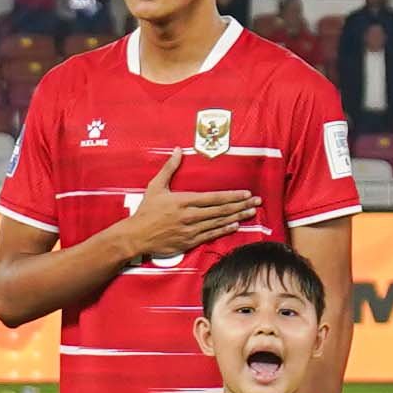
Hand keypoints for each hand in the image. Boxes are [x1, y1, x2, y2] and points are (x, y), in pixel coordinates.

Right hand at [113, 169, 265, 264]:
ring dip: (237, 217)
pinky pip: (210, 235)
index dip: (232, 196)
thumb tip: (178, 150)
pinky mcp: (189, 242)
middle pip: (220, 210)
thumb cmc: (146, 210)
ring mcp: (190, 230)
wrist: (136, 236)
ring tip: (251, 212)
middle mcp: (189, 216)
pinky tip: (235, 225)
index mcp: (183, 200)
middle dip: (241, 205)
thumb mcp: (156, 186)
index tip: (246, 193)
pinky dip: (224, 230)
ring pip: (218, 223)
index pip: (213, 198)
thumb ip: (169, 168)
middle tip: (257, 202)